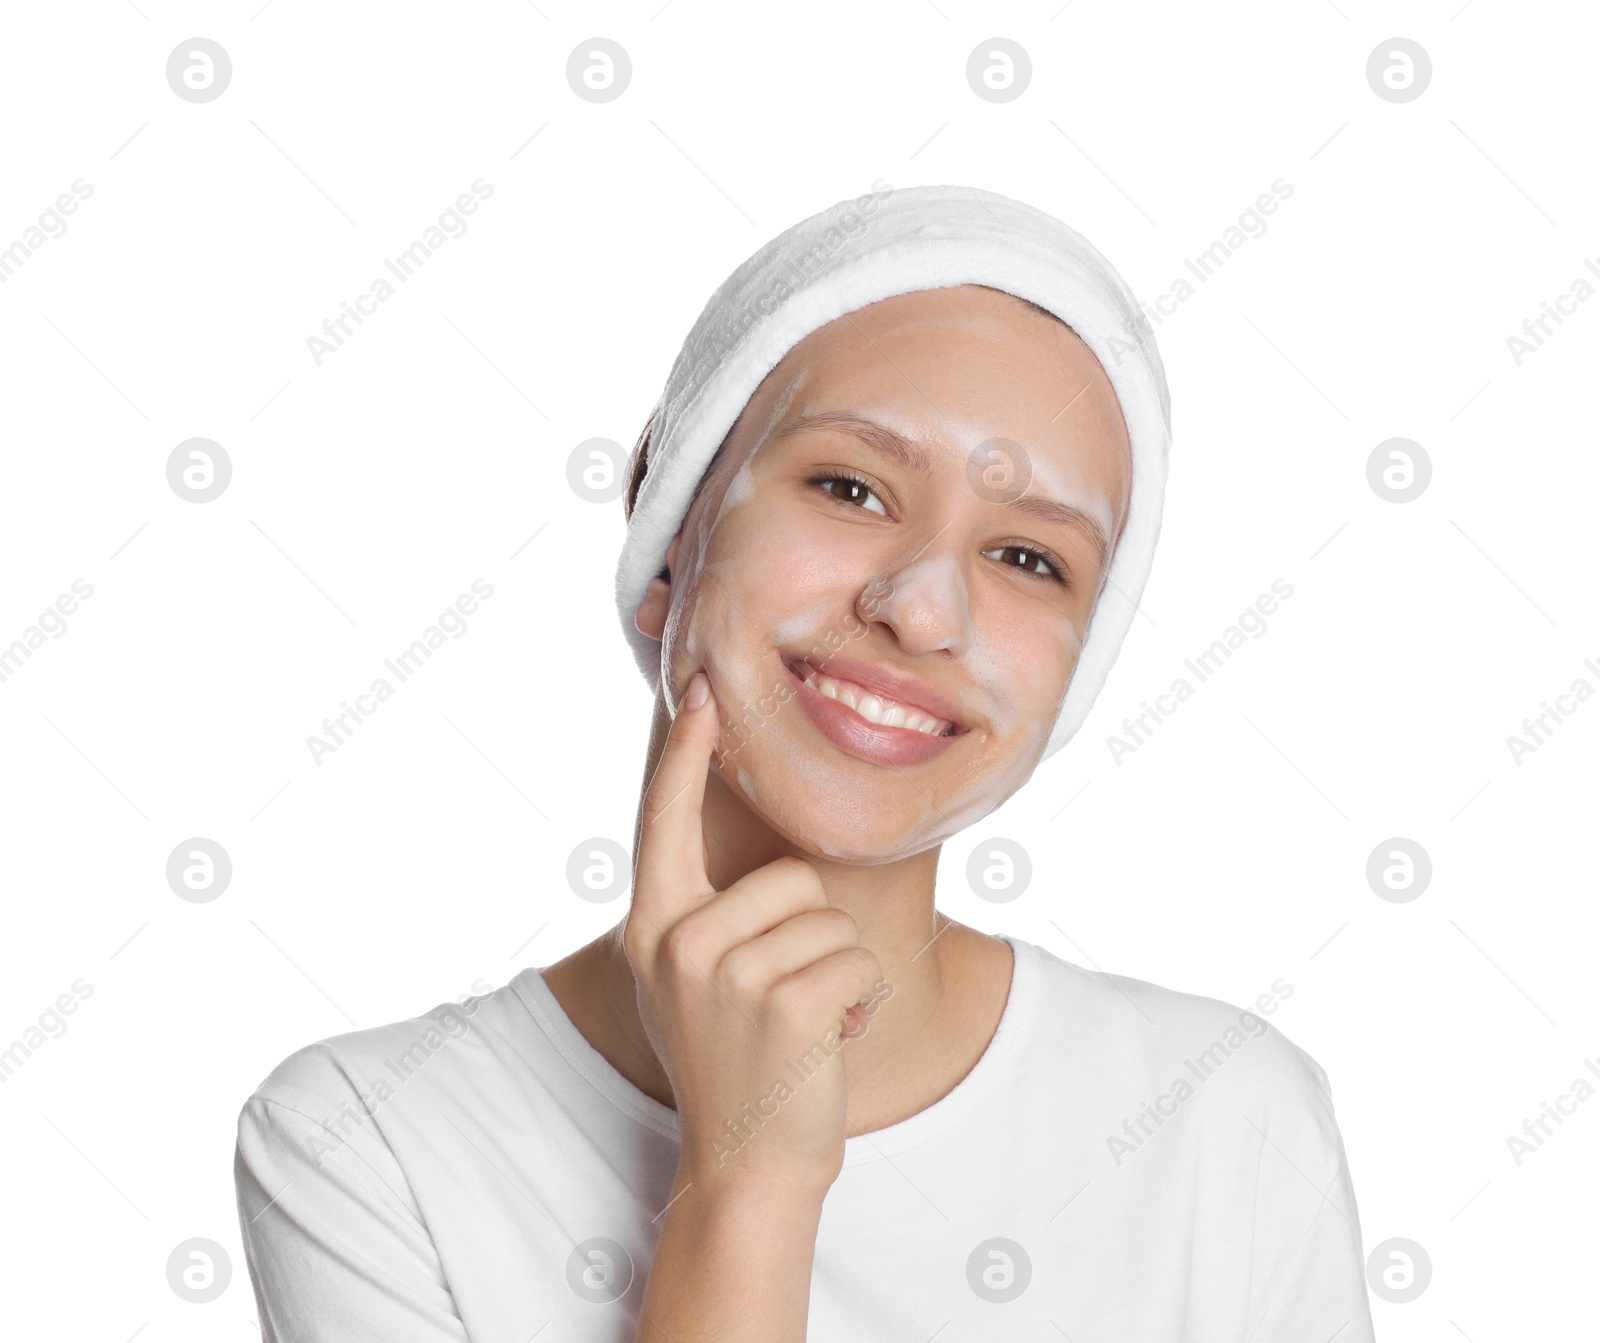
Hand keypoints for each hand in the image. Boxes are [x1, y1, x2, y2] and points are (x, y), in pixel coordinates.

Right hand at [622, 669, 883, 1197]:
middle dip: (810, 935)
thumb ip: (697, 913)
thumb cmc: (731, 1063)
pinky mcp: (783, 1001)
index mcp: (651, 927)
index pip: (665, 819)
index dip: (687, 752)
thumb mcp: (686, 982)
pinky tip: (828, 1042)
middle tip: (783, 1002)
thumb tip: (712, 836)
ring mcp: (726, 972)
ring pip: (829, 917)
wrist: (745, 1166)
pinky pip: (856, 958)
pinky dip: (861, 1000)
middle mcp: (678, 941)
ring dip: (838, 972)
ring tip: (803, 1024)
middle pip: (788, 875)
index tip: (702, 690)